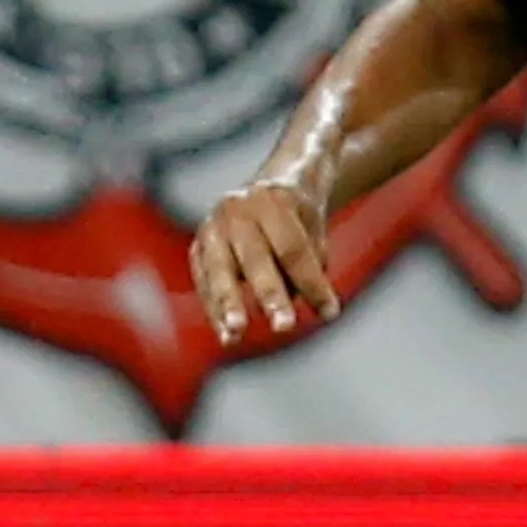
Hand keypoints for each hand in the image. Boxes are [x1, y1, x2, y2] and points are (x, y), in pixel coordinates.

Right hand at [189, 179, 338, 343]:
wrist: (266, 190)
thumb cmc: (296, 221)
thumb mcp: (313, 234)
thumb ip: (313, 269)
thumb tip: (320, 310)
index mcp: (274, 201)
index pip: (293, 248)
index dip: (311, 282)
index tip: (329, 313)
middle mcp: (238, 210)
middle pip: (256, 257)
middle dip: (270, 294)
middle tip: (284, 326)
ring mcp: (213, 227)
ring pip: (219, 270)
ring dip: (227, 305)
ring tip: (235, 335)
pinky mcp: (197, 248)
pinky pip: (203, 282)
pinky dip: (215, 311)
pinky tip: (227, 337)